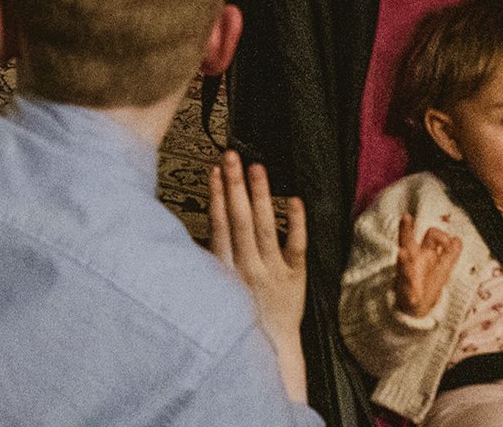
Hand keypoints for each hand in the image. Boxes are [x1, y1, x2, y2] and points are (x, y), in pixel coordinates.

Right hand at [209, 151, 310, 403]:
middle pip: (240, 220)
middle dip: (235, 185)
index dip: (218, 197)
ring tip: (256, 167)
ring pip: (265, 227)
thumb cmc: (241, 314)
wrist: (270, 347)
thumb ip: (212, 256)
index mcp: (226, 269)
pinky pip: (296, 245)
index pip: (220, 226)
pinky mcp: (296, 277)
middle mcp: (248, 267)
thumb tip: (205, 223)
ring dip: (259, 195)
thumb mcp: (218, 287)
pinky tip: (293, 199)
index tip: (215, 171)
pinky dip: (295, 222)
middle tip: (232, 156)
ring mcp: (273, 271)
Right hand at [392, 212, 461, 316]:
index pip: (429, 236)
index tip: (451, 243)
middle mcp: (413, 260)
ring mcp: (408, 275)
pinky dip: (411, 293)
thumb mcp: (442, 267)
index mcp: (423, 253)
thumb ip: (450, 253)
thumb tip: (457, 238)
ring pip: (404, 265)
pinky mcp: (408, 293)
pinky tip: (413, 296)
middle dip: (406, 229)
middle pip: (407, 241)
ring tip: (402, 253)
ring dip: (403, 260)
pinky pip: (408, 292)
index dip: (442, 236)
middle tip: (406, 216)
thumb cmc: (428, 281)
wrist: (417, 307)